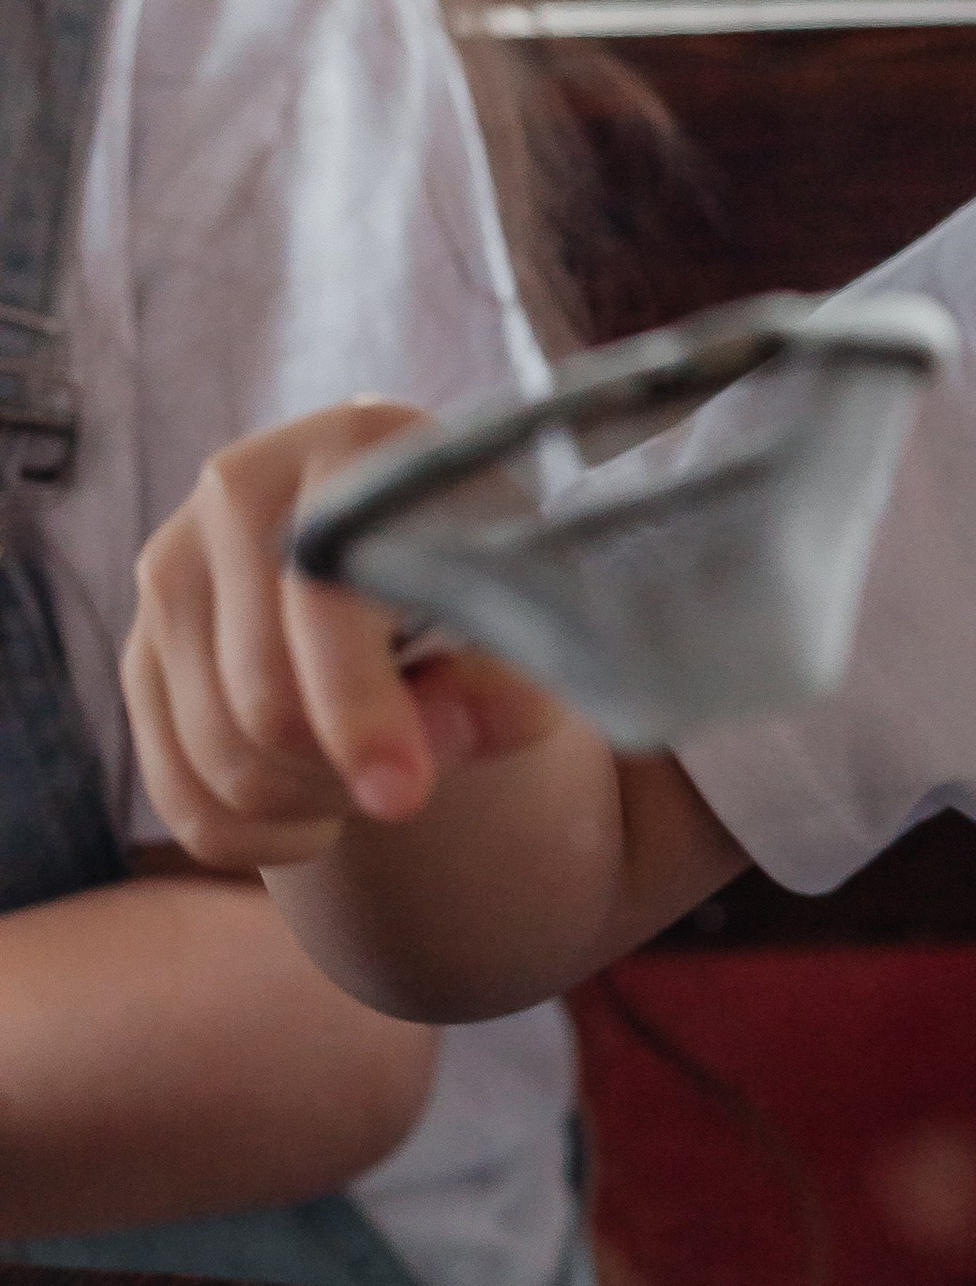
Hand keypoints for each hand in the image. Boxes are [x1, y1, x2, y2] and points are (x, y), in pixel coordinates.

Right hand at [124, 402, 567, 872]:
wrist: (401, 559)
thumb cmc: (476, 578)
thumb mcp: (524, 611)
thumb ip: (513, 672)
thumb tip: (448, 731)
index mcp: (349, 450)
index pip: (323, 601)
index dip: (361, 710)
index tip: (402, 793)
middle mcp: (238, 491)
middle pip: (262, 700)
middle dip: (349, 769)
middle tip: (415, 772)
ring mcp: (174, 569)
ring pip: (218, 756)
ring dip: (311, 801)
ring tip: (371, 771)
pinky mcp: (141, 647)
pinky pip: (181, 795)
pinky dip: (258, 834)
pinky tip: (318, 808)